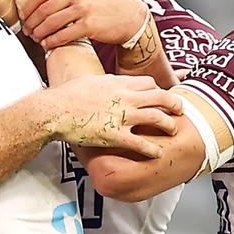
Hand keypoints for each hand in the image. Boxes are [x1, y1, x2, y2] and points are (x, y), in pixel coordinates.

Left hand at [20, 0, 147, 49]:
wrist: (132, 16)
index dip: (29, 7)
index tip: (25, 16)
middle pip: (44, 10)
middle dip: (31, 23)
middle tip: (27, 31)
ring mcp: (83, 9)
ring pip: (51, 23)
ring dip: (39, 33)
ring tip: (36, 38)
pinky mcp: (89, 25)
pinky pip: (63, 35)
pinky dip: (51, 42)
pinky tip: (48, 44)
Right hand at [43, 75, 181, 158]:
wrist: (54, 111)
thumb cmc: (67, 95)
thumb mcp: (90, 80)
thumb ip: (107, 81)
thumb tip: (114, 81)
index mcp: (118, 84)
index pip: (149, 83)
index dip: (158, 90)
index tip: (159, 96)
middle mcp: (124, 98)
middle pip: (161, 97)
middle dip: (174, 104)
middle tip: (179, 110)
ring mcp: (121, 117)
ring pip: (157, 118)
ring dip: (169, 125)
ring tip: (173, 130)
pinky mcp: (114, 136)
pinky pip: (141, 144)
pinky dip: (152, 150)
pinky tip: (157, 153)